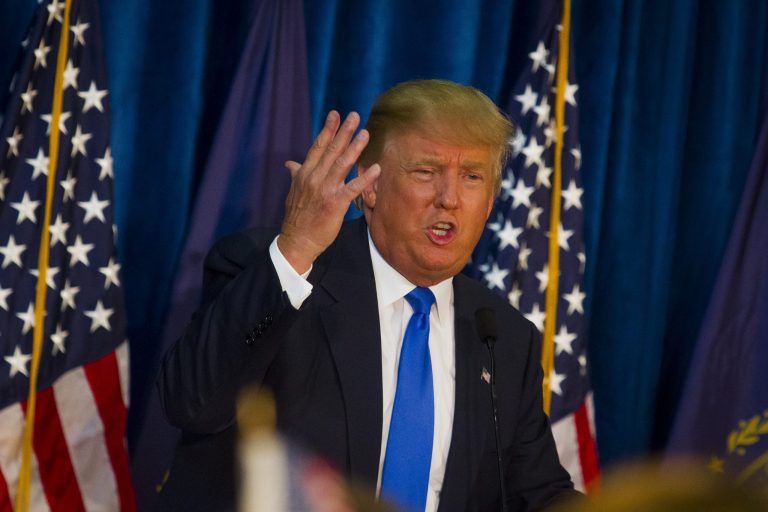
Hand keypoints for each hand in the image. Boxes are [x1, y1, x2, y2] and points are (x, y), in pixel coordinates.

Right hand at [278, 111, 380, 273]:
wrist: (297, 240)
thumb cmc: (298, 217)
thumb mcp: (294, 192)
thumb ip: (296, 174)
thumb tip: (290, 163)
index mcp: (305, 174)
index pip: (318, 147)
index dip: (328, 130)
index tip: (336, 114)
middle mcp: (314, 178)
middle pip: (331, 150)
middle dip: (344, 132)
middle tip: (354, 115)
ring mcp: (325, 190)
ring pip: (342, 164)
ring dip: (355, 148)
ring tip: (365, 133)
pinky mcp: (335, 204)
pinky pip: (352, 189)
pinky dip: (365, 178)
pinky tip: (376, 168)